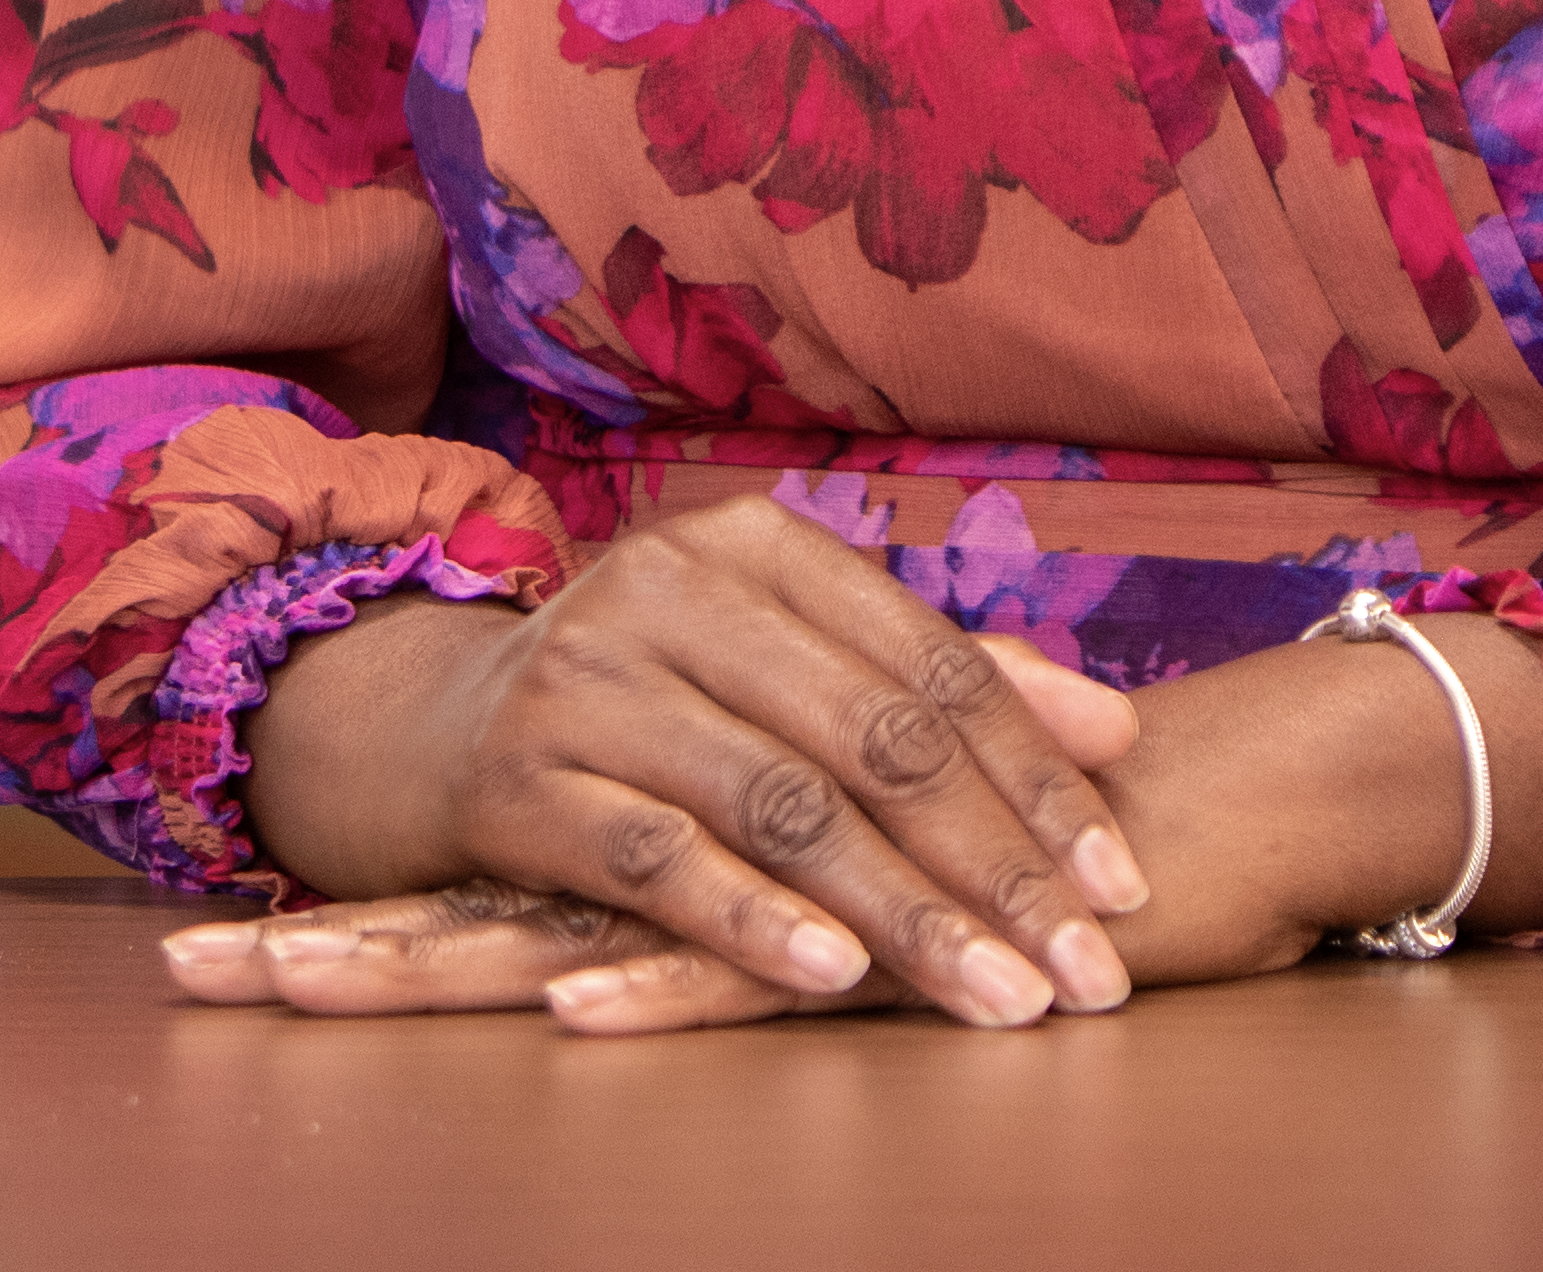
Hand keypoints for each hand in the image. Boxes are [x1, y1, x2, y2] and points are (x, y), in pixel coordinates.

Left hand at [171, 601, 1542, 1037]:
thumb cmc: (1019, 869)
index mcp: (689, 861)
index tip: (229, 948)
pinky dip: (656, 989)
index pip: (500, 890)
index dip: (370, 914)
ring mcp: (778, 890)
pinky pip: (742, 968)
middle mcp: (709, 861)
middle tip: (179, 971)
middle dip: (337, 948)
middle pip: (489, 908)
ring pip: (574, 934)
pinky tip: (568, 1009)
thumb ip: (762, 903)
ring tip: (285, 988)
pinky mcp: (867, 935)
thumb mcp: (852, 911)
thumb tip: (615, 965)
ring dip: (431, 970)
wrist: (1195, 823)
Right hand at [188, 502, 1151, 1027]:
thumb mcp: (782, 664)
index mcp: (755, 545)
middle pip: (874, 739)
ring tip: (998, 997)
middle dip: (996, 865)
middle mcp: (672, 590)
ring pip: (783, 806)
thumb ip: (936, 686)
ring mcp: (589, 681)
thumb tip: (1112, 730)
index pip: (931, 665)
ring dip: (905, 916)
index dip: (1039, 776)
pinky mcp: (520, 780)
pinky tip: (837, 979)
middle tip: (1087, 971)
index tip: (1120, 881)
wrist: (423, 725)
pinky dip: (754, 921)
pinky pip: (659, 858)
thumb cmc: (650, 700)